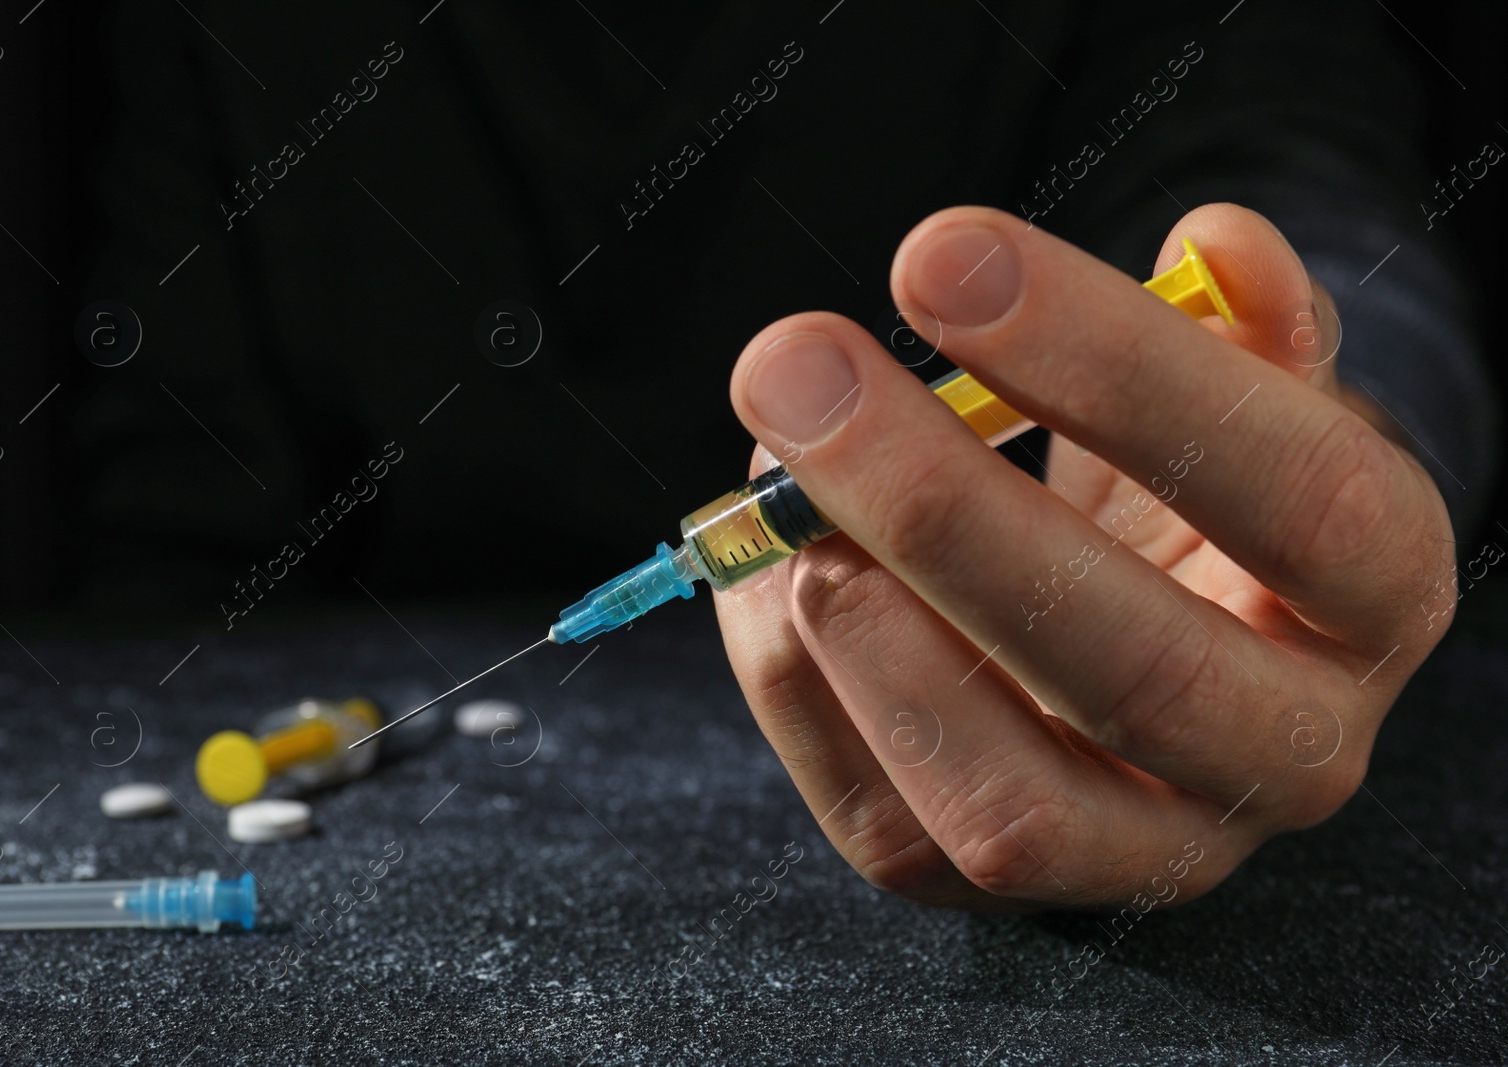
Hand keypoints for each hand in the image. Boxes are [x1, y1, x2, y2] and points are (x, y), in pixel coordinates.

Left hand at [713, 203, 1454, 907]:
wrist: (1164, 633)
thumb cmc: (1194, 486)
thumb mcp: (1245, 383)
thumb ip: (1238, 317)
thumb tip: (1215, 244)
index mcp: (1378, 598)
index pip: (1298, 494)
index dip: (1119, 368)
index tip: (942, 258)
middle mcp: (1290, 757)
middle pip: (1137, 669)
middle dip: (939, 507)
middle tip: (797, 368)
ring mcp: (1145, 849)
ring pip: (1007, 806)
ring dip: (866, 634)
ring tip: (777, 495)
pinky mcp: (1000, 892)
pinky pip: (888, 826)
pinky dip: (798, 691)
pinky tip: (765, 569)